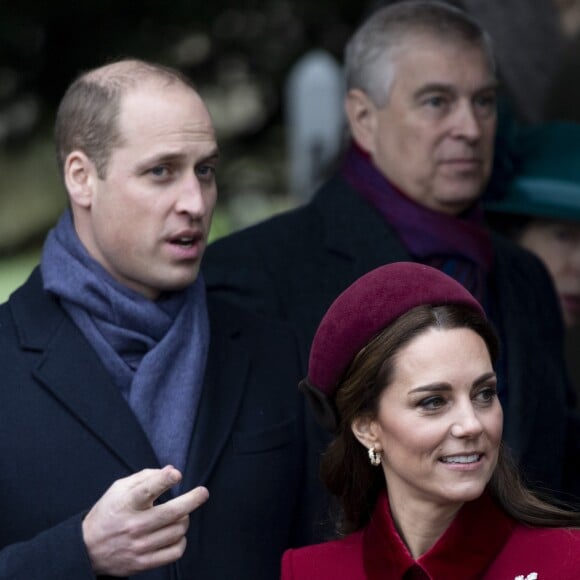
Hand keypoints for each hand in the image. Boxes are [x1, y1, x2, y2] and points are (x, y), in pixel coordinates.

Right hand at [82, 465, 208, 575]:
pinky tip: (176, 533)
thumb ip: (145, 476)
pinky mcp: (143, 563)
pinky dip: (181, 541)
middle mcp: (133, 525)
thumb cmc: (108, 512)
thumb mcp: (119, 488)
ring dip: (184, 519)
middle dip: (192, 500)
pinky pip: (174, 552)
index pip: (146, 490)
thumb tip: (171, 471)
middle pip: (171, 513)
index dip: (164, 480)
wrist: (87, 548)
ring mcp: (139, 546)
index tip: (177, 475)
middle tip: (203, 492)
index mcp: (126, 504)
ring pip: (177, 530)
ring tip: (181, 514)